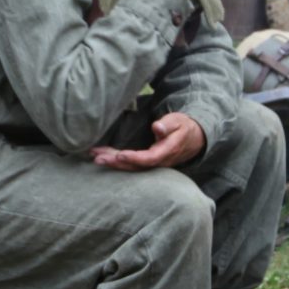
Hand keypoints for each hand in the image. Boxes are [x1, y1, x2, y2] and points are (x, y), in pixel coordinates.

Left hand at [91, 112, 205, 172]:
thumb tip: (157, 127)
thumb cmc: (184, 127)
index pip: (149, 158)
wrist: (194, 139)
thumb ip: (168, 125)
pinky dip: (117, 161)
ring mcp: (154, 164)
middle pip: (136, 166)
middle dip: (116, 162)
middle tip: (98, 157)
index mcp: (167, 151)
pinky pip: (132, 164)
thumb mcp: (178, 121)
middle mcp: (160, 161)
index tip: (119, 155)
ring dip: (113, 162)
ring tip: (95, 156)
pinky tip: (104, 156)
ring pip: (132, 166)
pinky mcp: (148, 163)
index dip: (134, 158)